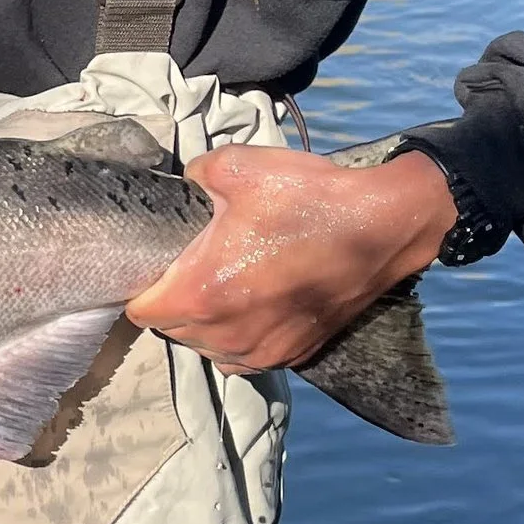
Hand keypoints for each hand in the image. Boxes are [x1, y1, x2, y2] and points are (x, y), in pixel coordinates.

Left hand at [127, 147, 455, 373]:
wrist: (382, 226)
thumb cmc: (308, 199)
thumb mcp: (237, 167)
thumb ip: (197, 176)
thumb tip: (191, 182)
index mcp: (202, 293)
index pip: (141, 312)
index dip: (141, 288)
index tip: (156, 268)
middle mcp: (226, 335)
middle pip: (173, 332)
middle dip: (174, 304)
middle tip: (193, 268)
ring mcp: (262, 351)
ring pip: (209, 349)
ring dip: (208, 325)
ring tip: (225, 287)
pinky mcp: (294, 355)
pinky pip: (247, 357)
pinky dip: (242, 338)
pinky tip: (255, 306)